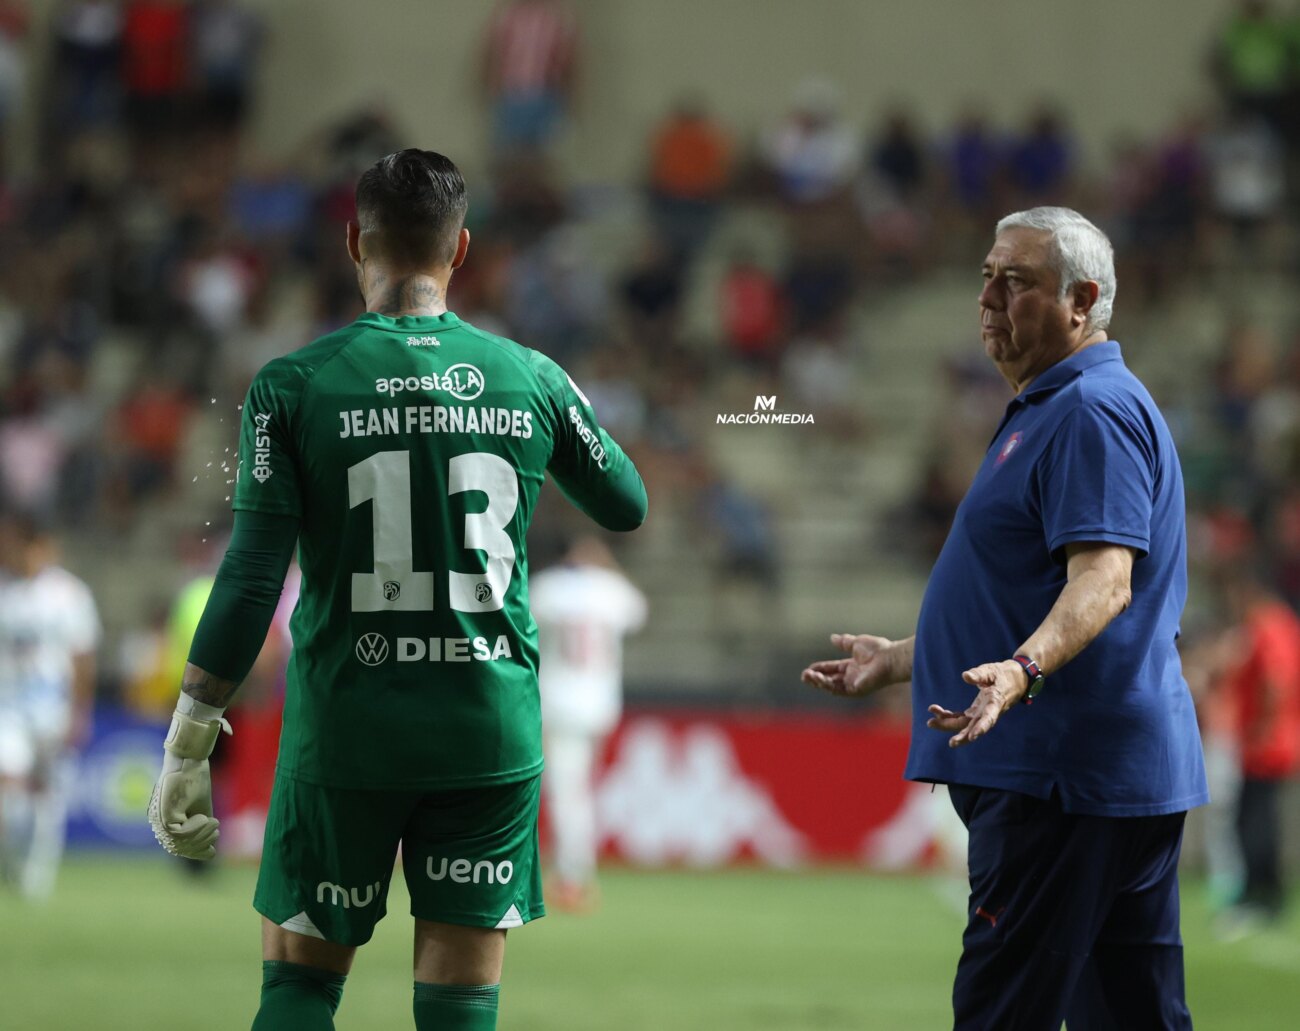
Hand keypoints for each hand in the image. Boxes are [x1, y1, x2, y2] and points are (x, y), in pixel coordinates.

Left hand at [147, 708, 230, 860]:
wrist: (190, 760)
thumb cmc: (196, 780)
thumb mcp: (202, 809)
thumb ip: (201, 829)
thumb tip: (209, 853)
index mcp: (166, 823)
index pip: (177, 848)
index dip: (195, 853)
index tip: (211, 850)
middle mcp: (158, 823)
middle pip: (177, 848)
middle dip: (201, 844)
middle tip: (215, 829)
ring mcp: (159, 818)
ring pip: (178, 843)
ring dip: (201, 836)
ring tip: (213, 822)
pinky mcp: (163, 813)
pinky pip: (179, 833)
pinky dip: (196, 828)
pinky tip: (205, 817)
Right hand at [802, 633, 898, 696]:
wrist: (890, 657)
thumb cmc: (878, 649)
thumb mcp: (856, 642)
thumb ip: (844, 642)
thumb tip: (832, 638)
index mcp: (852, 666)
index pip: (832, 669)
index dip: (821, 668)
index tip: (809, 668)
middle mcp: (852, 677)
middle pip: (830, 680)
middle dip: (816, 678)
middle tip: (804, 676)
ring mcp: (854, 685)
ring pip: (831, 686)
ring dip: (818, 682)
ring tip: (807, 677)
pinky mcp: (856, 690)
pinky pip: (838, 689)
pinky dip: (827, 685)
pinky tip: (818, 679)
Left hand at [926, 660, 1027, 746]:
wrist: (1015, 680)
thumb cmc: (1003, 674)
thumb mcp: (992, 670)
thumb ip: (979, 674)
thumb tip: (965, 676)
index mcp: (995, 703)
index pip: (989, 718)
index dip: (981, 728)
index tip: (973, 736)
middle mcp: (988, 712)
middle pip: (972, 727)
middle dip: (959, 734)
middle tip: (943, 736)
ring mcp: (982, 714)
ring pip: (964, 724)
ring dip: (948, 724)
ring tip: (931, 722)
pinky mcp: (977, 712)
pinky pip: (962, 718)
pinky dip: (950, 717)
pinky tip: (937, 712)